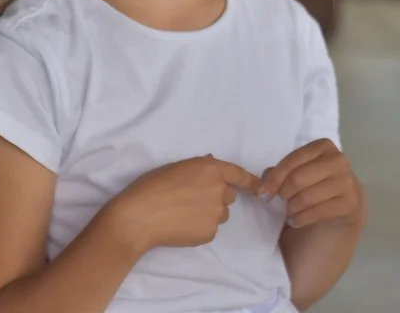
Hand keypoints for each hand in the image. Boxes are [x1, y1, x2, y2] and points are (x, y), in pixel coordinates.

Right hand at [112, 155, 261, 251]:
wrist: (139, 216)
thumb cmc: (152, 186)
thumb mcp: (178, 167)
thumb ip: (200, 168)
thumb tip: (212, 167)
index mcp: (211, 169)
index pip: (239, 174)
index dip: (251, 182)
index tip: (261, 188)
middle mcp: (219, 189)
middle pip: (228, 195)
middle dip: (216, 197)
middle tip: (192, 199)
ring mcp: (216, 212)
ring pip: (220, 213)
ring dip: (209, 213)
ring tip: (184, 213)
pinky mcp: (210, 232)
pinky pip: (211, 228)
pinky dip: (200, 228)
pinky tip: (181, 225)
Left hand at [260, 139, 362, 229]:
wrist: (346, 204)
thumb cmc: (317, 183)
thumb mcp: (300, 172)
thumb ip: (281, 172)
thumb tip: (263, 178)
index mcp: (324, 146)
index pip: (292, 161)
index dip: (274, 179)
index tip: (264, 194)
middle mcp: (338, 160)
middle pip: (297, 179)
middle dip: (283, 194)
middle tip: (282, 201)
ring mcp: (346, 182)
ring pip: (305, 197)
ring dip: (292, 208)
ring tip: (290, 211)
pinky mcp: (349, 203)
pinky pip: (316, 213)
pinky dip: (300, 219)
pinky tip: (296, 220)